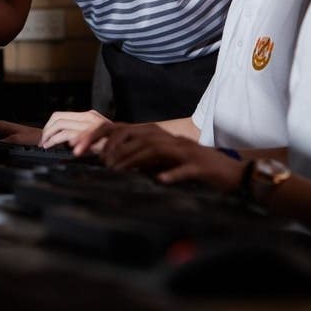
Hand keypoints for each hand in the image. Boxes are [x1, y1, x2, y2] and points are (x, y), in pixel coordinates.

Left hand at [40, 109, 109, 148]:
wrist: (131, 148)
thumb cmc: (116, 146)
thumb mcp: (100, 137)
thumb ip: (86, 134)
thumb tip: (70, 141)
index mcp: (90, 116)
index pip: (63, 115)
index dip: (51, 125)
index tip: (47, 135)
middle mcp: (88, 117)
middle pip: (58, 117)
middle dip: (46, 129)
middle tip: (43, 141)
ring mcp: (87, 124)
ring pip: (59, 124)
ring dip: (48, 135)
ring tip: (45, 145)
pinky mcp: (86, 134)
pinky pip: (64, 134)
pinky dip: (54, 140)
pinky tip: (51, 147)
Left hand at [74, 122, 243, 190]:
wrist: (232, 174)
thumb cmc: (194, 170)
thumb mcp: (163, 163)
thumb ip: (141, 161)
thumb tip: (112, 164)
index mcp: (158, 137)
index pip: (123, 129)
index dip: (99, 135)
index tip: (77, 148)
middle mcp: (169, 139)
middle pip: (135, 134)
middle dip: (111, 146)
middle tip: (93, 160)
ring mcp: (185, 151)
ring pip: (155, 149)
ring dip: (134, 159)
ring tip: (116, 171)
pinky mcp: (200, 166)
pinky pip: (184, 168)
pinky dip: (171, 174)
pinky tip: (159, 181)